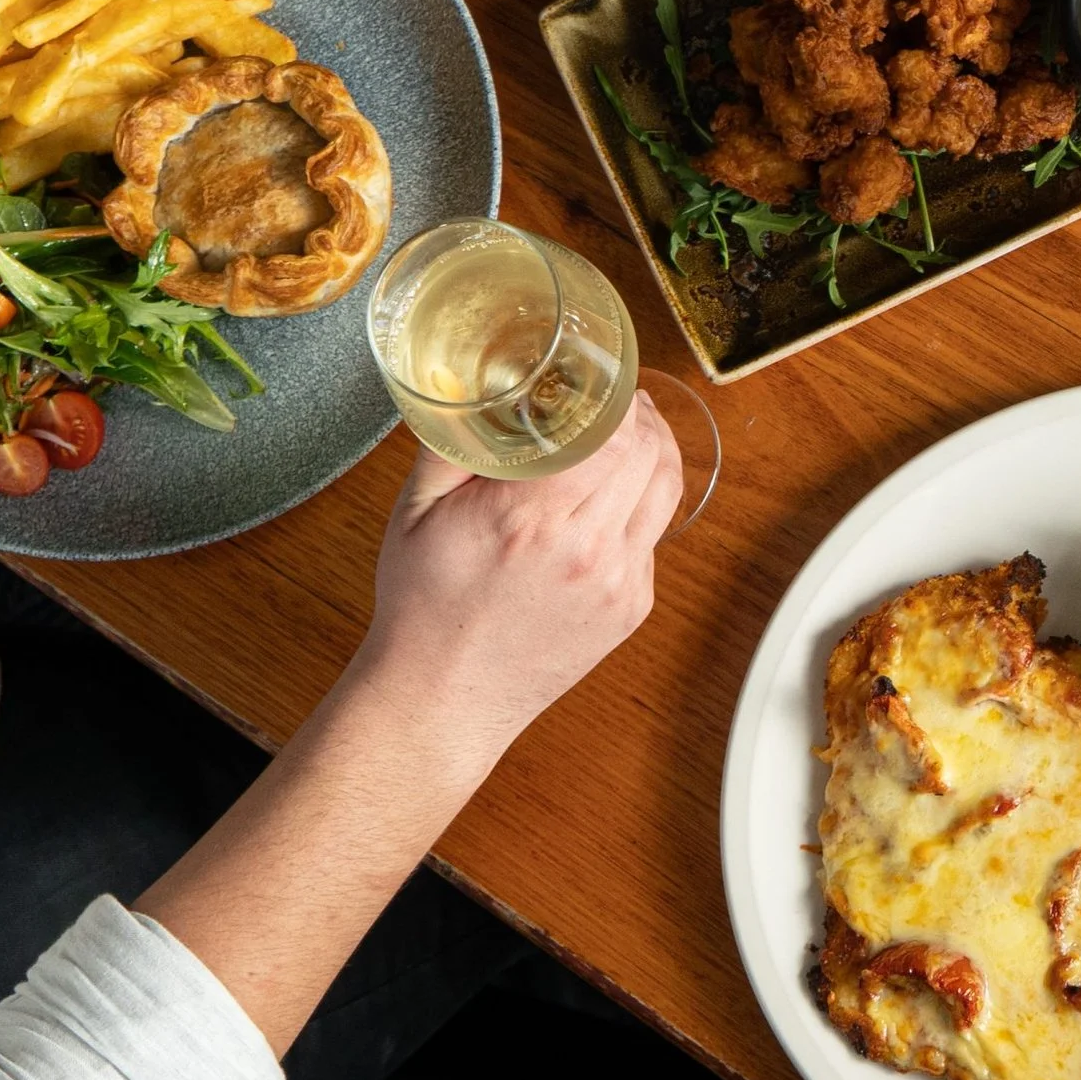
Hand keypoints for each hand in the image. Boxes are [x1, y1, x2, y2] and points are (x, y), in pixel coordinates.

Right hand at [351, 392, 680, 762]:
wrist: (443, 699)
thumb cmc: (423, 608)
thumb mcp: (415, 511)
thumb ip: (450, 442)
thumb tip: (472, 387)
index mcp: (531, 518)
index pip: (611, 435)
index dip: (618, 400)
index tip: (606, 380)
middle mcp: (585, 550)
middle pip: (648, 456)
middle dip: (641, 419)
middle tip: (623, 400)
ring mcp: (617, 582)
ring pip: (665, 492)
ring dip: (657, 454)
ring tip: (636, 434)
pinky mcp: (631, 608)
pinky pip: (651, 536)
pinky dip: (641, 505)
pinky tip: (615, 496)